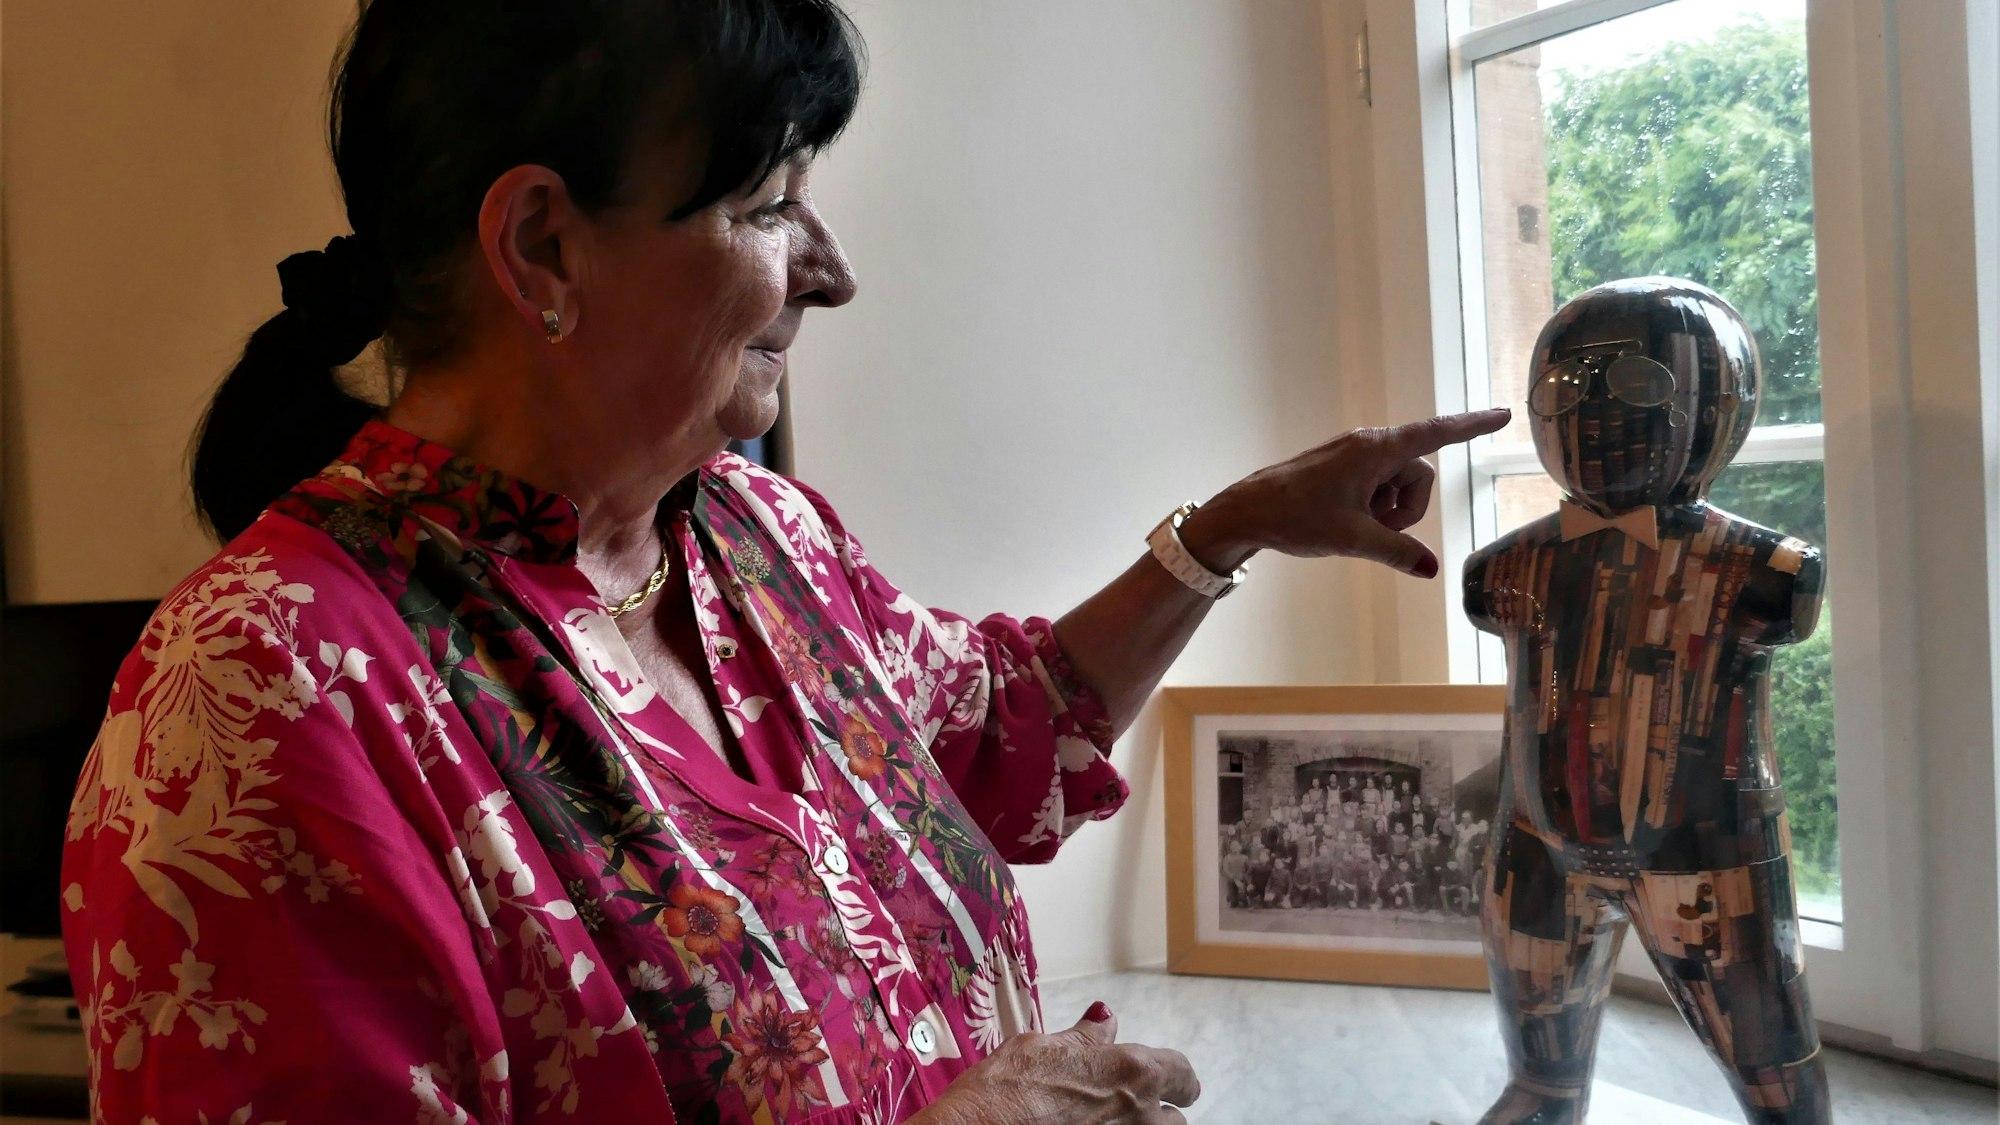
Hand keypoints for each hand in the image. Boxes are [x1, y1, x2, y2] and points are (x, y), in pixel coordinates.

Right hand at [913, 1003, 1199, 1124]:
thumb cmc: (1003, 1091)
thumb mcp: (1041, 1048)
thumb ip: (1084, 1039)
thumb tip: (1105, 1018)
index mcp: (1132, 1071)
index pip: (1181, 1074)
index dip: (1177, 1078)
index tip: (1173, 1082)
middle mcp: (1138, 1114)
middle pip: (1173, 1119)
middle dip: (1158, 1112)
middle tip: (1129, 1107)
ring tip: (1107, 1122)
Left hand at [1181, 408, 1510, 578]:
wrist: (1246, 511)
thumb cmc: (1295, 518)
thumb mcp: (1352, 539)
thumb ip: (1397, 552)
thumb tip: (1431, 568)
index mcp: (1375, 450)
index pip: (1436, 434)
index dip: (1472, 426)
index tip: (1503, 414)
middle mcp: (1368, 445)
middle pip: (1418, 475)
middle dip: (1407, 510)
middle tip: (1373, 530)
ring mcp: (1354, 456)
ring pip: (1397, 486)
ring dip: (1387, 512)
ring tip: (1351, 526)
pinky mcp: (1342, 468)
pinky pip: (1376, 488)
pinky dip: (1371, 509)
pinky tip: (1341, 521)